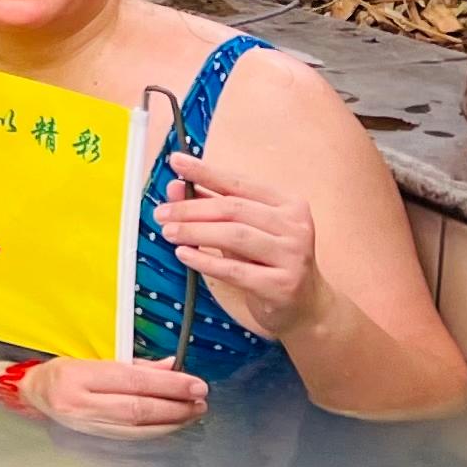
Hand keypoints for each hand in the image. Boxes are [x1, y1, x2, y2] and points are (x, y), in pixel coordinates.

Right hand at [13, 356, 209, 434]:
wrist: (35, 394)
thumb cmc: (65, 371)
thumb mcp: (92, 358)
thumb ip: (134, 364)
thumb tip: (172, 365)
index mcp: (78, 376)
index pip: (131, 381)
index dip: (168, 384)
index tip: (196, 384)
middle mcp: (81, 403)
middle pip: (138, 408)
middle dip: (175, 405)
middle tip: (201, 400)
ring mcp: (88, 425)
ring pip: (138, 428)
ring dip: (172, 421)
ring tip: (194, 411)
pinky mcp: (95, 438)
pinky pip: (133, 438)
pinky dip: (158, 431)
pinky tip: (174, 423)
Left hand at [153, 149, 326, 339]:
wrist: (305, 305)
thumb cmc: (268, 261)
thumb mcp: (243, 229)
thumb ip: (212, 206)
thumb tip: (175, 187)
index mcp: (288, 204)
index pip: (239, 183)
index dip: (205, 172)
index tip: (176, 161)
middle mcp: (295, 226)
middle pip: (234, 209)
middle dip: (191, 209)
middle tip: (161, 213)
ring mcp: (293, 256)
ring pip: (235, 236)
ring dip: (195, 232)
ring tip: (168, 232)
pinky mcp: (283, 285)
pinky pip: (236, 270)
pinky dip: (205, 261)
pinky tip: (184, 254)